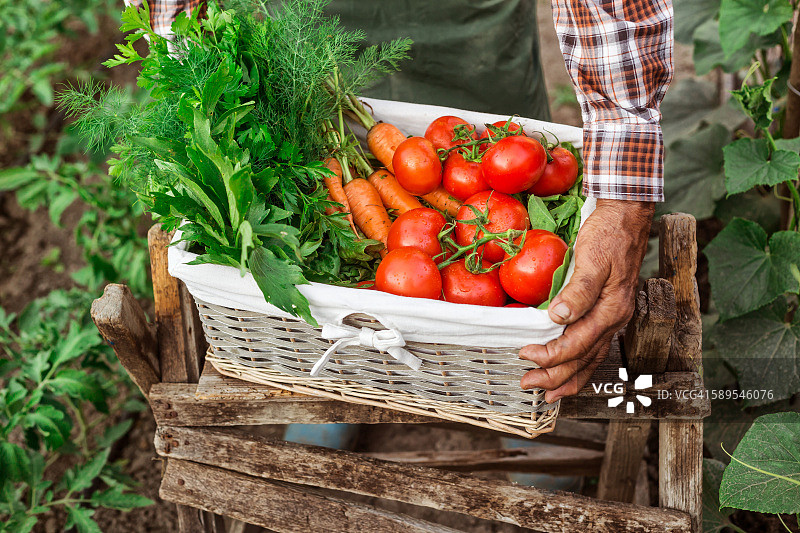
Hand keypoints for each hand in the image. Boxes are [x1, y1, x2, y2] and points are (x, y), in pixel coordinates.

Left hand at [519, 199, 653, 402]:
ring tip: (548, 393)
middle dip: (555, 376)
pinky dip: (580, 363)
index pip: (577, 344)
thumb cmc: (608, 234)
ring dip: (569, 377)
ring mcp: (613, 316)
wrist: (627, 215)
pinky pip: (595, 347)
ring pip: (591, 358)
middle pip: (584, 359)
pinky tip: (569, 368)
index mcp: (610, 309)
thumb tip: (558, 318)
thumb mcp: (592, 258)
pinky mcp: (609, 310)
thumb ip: (578, 290)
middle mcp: (614, 318)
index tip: (525, 354)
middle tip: (528, 383)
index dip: (551, 355)